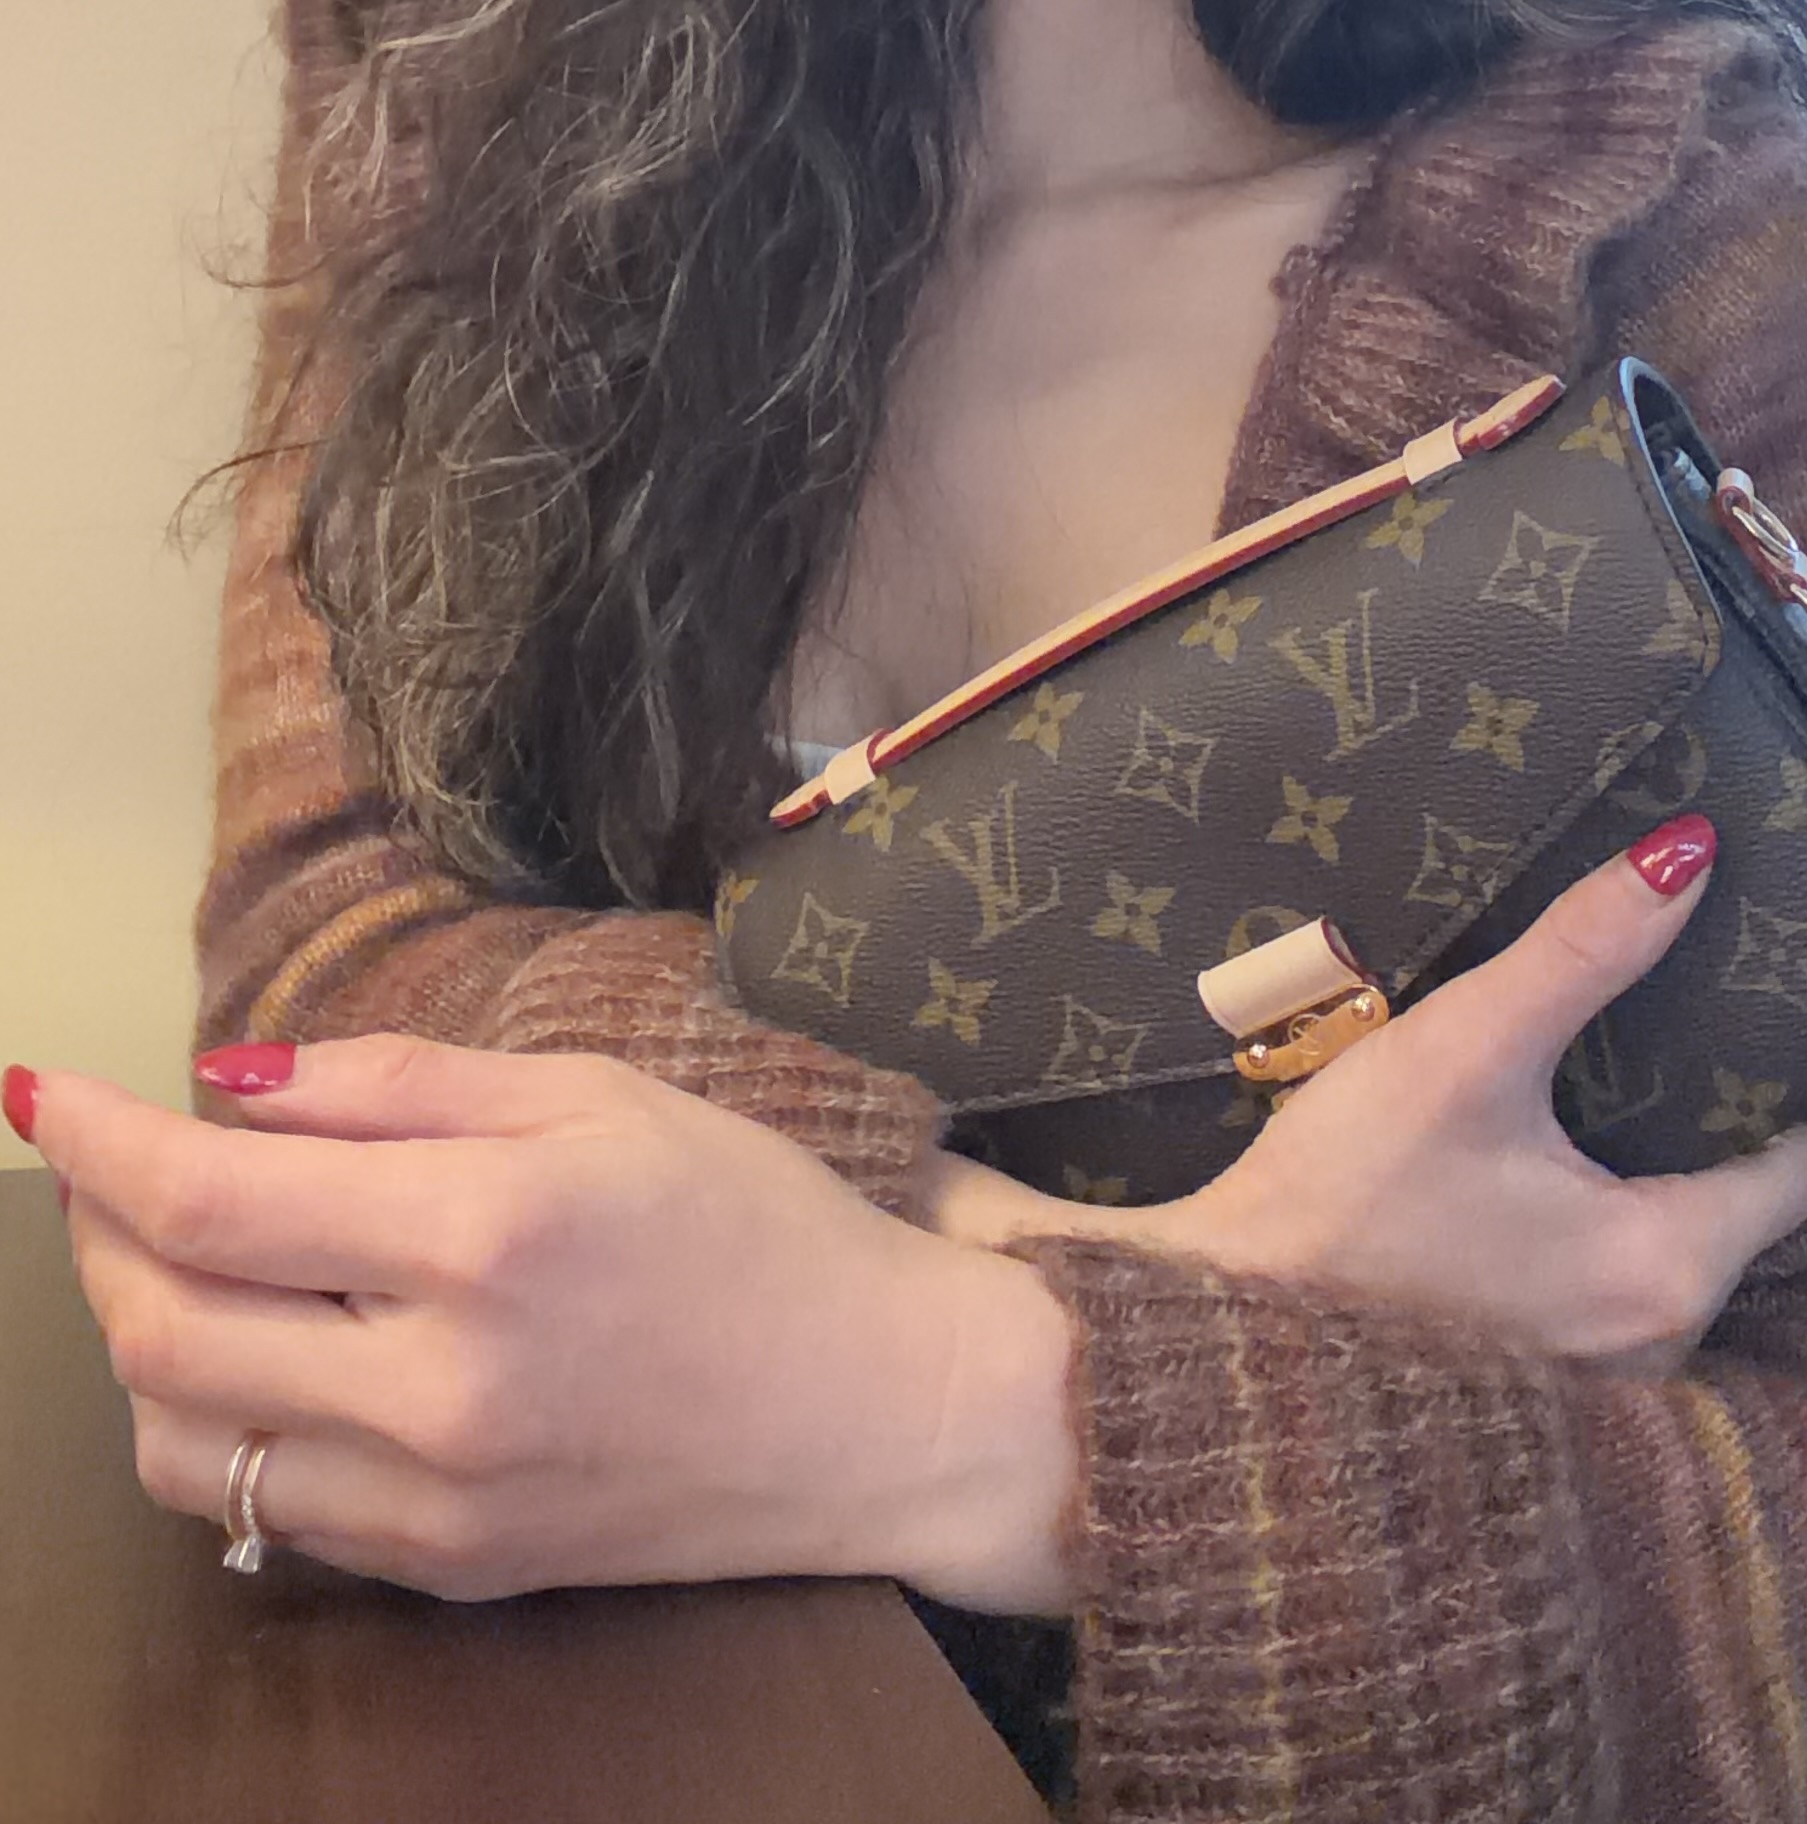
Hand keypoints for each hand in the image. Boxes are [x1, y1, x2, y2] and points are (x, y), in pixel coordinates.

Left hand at [28, 1040, 1075, 1610]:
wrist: (876, 1409)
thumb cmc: (752, 1221)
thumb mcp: (598, 1095)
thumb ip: (402, 1083)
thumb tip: (233, 1086)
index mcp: (489, 1231)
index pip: (215, 1198)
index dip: (98, 1143)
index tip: (38, 1093)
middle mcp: (443, 1381)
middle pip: (165, 1328)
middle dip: (98, 1234)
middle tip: (104, 1167)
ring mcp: (437, 1498)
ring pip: (185, 1440)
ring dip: (137, 1338)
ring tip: (171, 1257)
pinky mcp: (447, 1569)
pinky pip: (265, 1508)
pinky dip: (214, 1422)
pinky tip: (256, 1350)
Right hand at [933, 817, 1806, 1369]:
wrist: (1215, 1346)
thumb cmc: (1343, 1201)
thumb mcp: (1462, 1050)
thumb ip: (1583, 951)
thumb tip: (1691, 852)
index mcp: (1671, 1270)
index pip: (1799, 1169)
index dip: (1765, 1091)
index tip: (1708, 1033)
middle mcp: (1663, 1353)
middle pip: (1734, 1217)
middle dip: (1694, 1141)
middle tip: (1630, 1061)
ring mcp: (1603, 1400)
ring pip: (1666, 1264)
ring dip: (1631, 1199)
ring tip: (1568, 1121)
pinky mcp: (1538, 1412)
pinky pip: (1605, 1311)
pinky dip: (1581, 1256)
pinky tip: (1515, 1200)